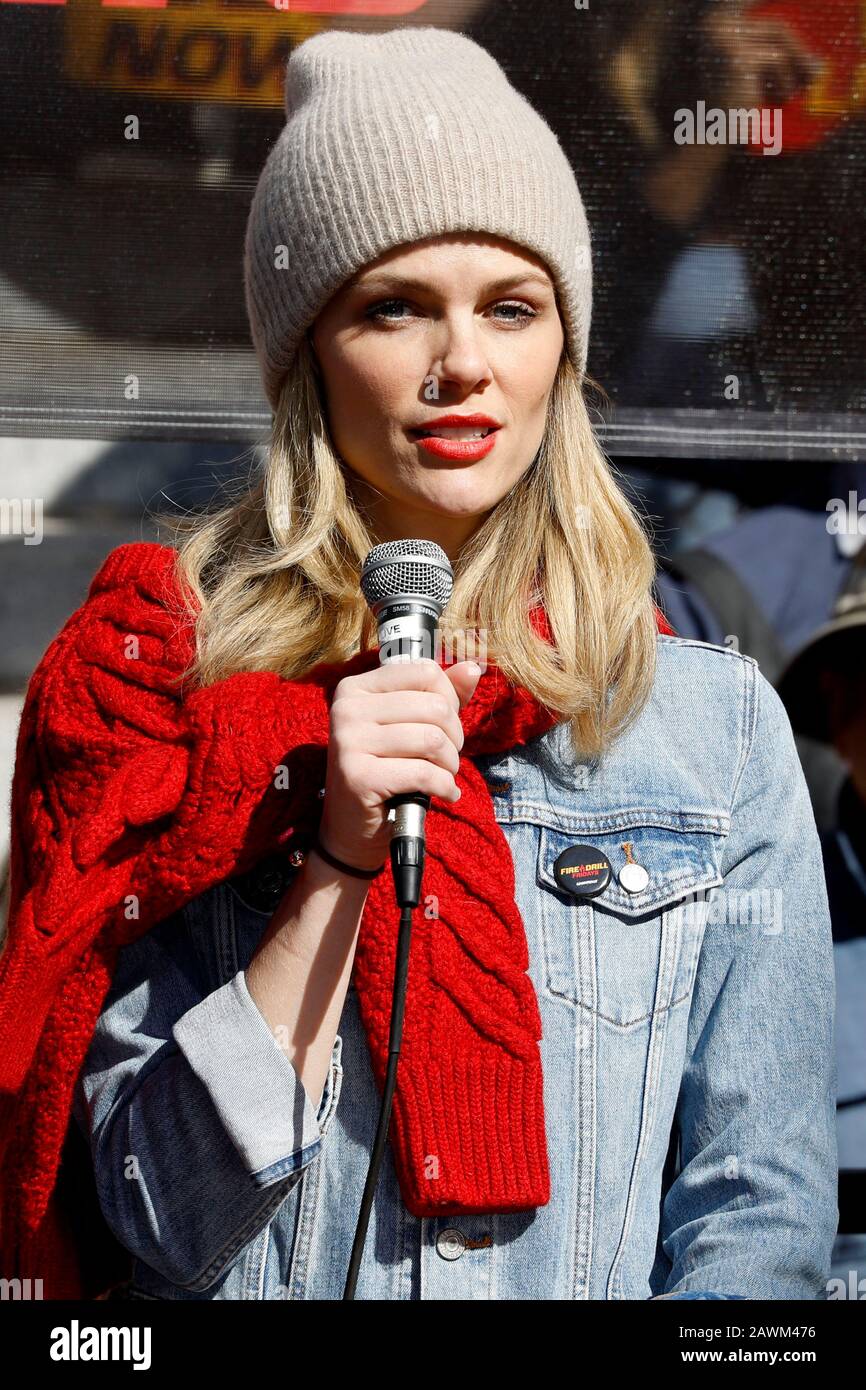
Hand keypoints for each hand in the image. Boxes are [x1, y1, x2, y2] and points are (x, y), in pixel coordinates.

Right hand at [317, 657, 483, 871]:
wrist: (352, 827)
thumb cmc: (386, 770)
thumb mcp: (411, 726)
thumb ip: (442, 696)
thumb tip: (473, 668)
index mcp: (356, 687)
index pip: (425, 672)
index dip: (449, 701)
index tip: (444, 727)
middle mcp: (347, 709)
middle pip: (434, 707)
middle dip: (454, 738)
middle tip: (447, 758)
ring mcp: (349, 742)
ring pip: (432, 740)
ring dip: (451, 765)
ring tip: (444, 776)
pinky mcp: (358, 776)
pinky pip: (423, 773)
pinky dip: (444, 787)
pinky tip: (444, 794)